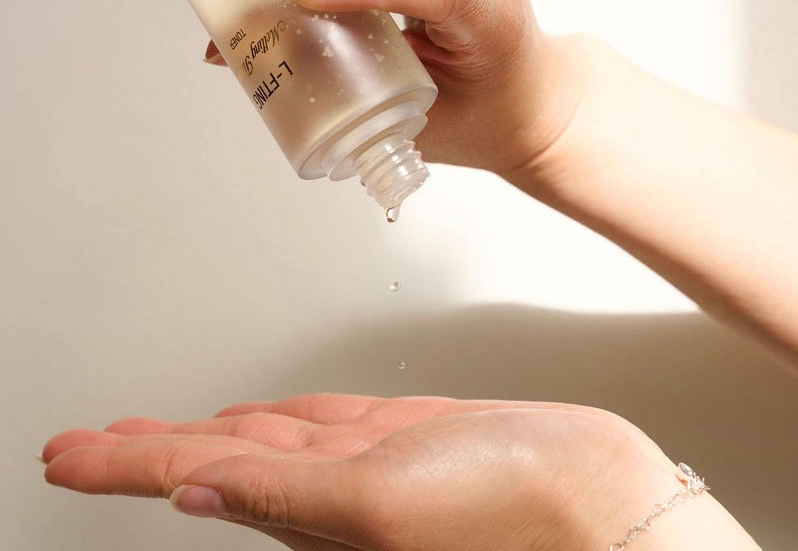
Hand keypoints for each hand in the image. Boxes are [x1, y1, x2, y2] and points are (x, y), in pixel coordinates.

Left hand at [44, 393, 693, 550]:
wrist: (596, 494)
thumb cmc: (508, 507)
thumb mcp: (381, 503)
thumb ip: (288, 498)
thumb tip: (198, 493)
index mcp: (309, 512)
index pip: (192, 476)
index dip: (122, 465)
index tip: (66, 456)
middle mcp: (325, 491)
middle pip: (214, 461)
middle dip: (146, 452)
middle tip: (88, 444)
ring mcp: (364, 463)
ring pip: (261, 441)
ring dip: (205, 434)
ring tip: (159, 433)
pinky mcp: (401, 438)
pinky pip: (317, 425)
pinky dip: (276, 421)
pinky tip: (257, 420)